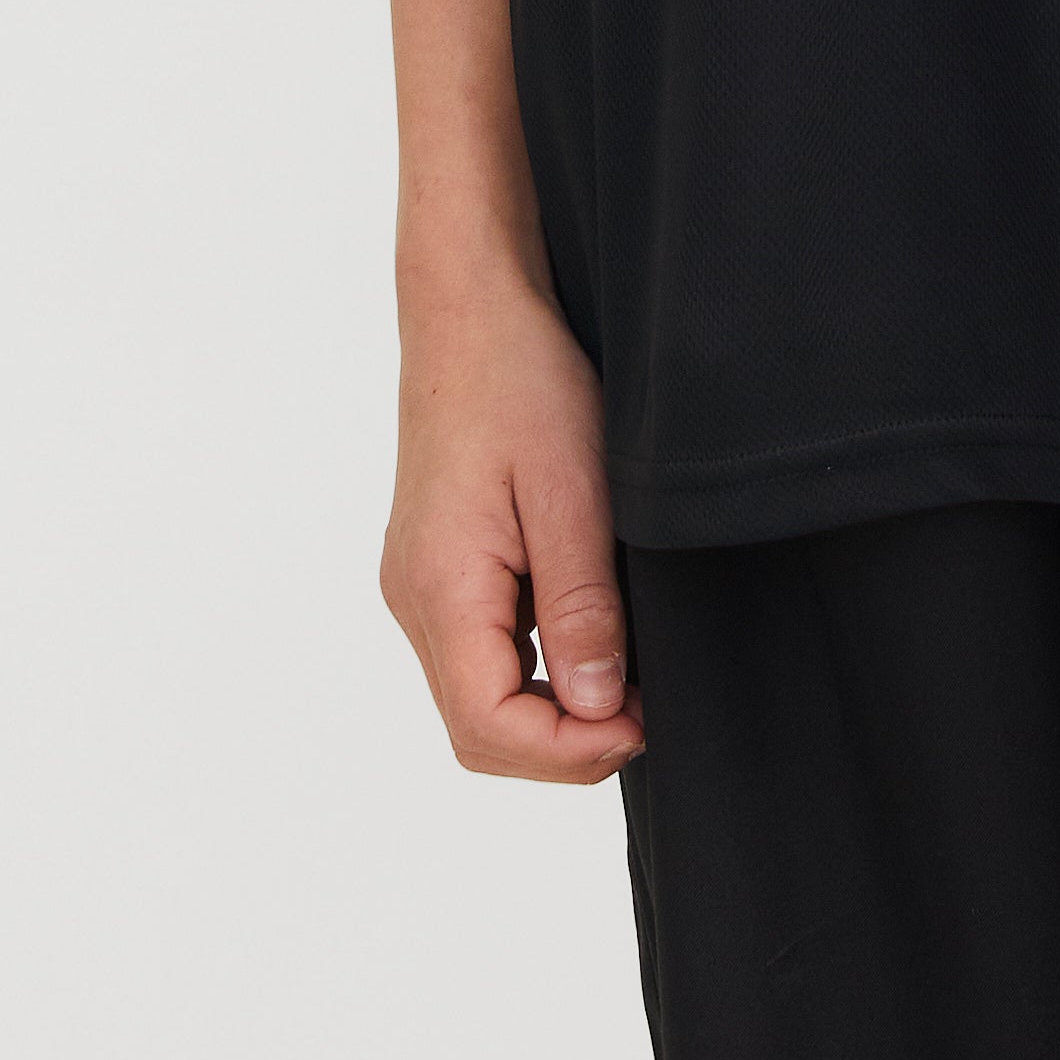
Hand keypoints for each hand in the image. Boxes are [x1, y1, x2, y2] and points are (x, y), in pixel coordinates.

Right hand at [380, 267, 643, 783]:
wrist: (472, 308)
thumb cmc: (522, 379)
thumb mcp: (573, 489)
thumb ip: (581, 605)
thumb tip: (597, 709)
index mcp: (439, 586)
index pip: (488, 728)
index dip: (570, 751)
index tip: (644, 721)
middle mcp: (414, 599)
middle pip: (477, 730)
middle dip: (563, 745)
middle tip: (646, 710)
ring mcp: (419, 585)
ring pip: (476, 699)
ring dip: (551, 713)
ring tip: (627, 678)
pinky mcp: (436, 567)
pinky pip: (479, 654)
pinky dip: (534, 671)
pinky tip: (589, 634)